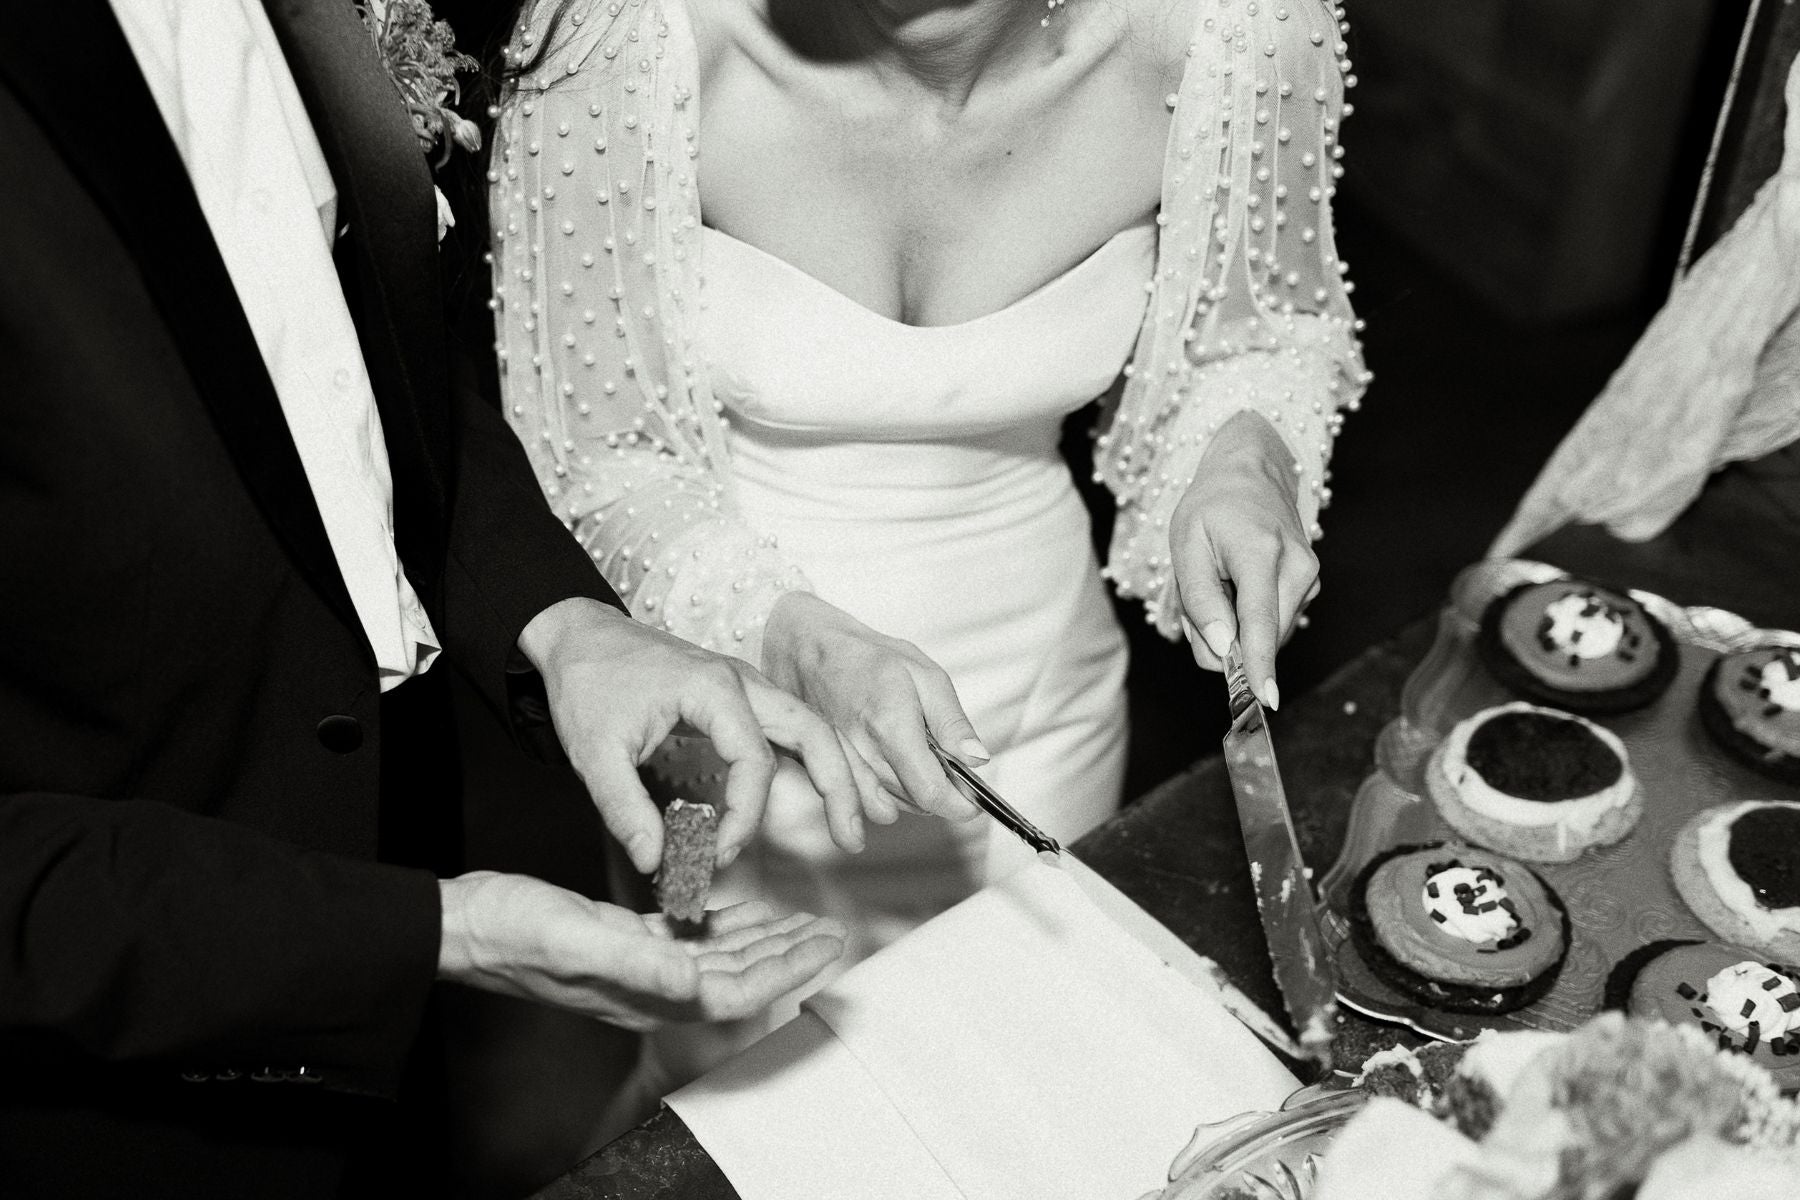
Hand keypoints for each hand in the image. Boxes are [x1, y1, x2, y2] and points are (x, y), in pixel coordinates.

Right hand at [437, 872, 846, 1029]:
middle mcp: (650, 986)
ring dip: (761, 940)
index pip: (737, 989)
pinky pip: (688, 940)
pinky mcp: (624, 943)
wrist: (468, 926)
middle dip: (786, 953)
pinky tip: (738, 909)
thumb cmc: (515, 931)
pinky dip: (722, 925)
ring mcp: (638, 967)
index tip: (826, 944)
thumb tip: (694, 976)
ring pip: (718, 958)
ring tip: (799, 919)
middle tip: (829, 928)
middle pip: (737, 977)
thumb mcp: (577, 936)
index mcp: (648, 991)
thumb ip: (638, 957)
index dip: (787, 968)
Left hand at [518, 598, 859, 873]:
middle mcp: (742, 681)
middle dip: (840, 784)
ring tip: (850, 822)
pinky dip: (810, 758)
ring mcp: (745, 685)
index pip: (754, 762)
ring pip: (811, 725)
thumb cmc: (588, 683)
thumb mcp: (594, 753)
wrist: (579, 637)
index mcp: (713, 688)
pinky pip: (789, 726)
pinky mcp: (739, 696)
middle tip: (853, 837)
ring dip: (835, 770)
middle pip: (814, 731)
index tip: (718, 853)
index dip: (743, 817)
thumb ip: (625, 811)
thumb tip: (656, 862)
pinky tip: (818, 791)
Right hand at [762, 592, 982, 836]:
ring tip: (916, 763)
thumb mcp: (923, 674)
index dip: (960, 804)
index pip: (931, 792)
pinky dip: (885, 798)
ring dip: (912, 797)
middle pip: (915, 804)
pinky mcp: (827, 775)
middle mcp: (863, 756)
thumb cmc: (866, 658)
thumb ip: (952, 721)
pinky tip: (890, 771)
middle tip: (946, 767)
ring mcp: (841, 769)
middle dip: (940, 794)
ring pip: (891, 809)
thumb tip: (978, 760)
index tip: (973, 800)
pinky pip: (866, 805)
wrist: (806, 652)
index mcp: (891, 727)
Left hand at [1169, 411, 1319, 708]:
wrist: (1251, 473)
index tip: (1264, 699)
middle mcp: (1297, 568)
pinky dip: (1251, 616)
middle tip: (1204, 593)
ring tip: (1222, 580)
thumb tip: (1222, 650)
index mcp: (1261, 553)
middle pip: (1261, 637)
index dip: (1259, 665)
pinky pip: (1274, 622)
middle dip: (1226, 637)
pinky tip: (1240, 583)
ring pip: (1267, 634)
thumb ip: (1200, 601)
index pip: (1260, 622)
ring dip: (1237, 625)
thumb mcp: (1186, 545)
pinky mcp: (1310, 586)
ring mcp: (1309, 578)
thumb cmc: (1212, 509)